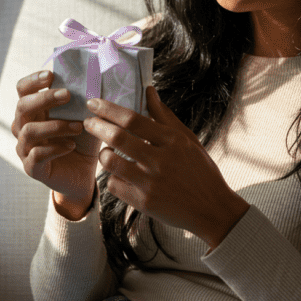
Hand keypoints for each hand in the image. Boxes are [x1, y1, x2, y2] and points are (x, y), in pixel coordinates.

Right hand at [12, 70, 101, 218]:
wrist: (82, 175)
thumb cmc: (81, 141)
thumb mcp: (84, 117)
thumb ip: (84, 101)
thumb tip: (97, 81)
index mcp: (33, 110)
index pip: (23, 89)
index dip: (33, 80)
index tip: (51, 75)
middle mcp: (23, 127)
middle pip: (22, 106)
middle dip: (44, 98)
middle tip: (67, 95)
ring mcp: (24, 148)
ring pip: (29, 131)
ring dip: (55, 125)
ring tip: (79, 126)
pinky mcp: (31, 167)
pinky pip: (37, 155)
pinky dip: (55, 148)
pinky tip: (71, 145)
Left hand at [83, 86, 249, 250]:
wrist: (212, 209)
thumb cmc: (200, 170)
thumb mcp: (187, 139)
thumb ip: (164, 115)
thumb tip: (148, 90)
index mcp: (172, 140)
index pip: (133, 119)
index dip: (109, 109)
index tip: (94, 103)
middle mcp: (161, 161)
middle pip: (117, 138)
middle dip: (97, 126)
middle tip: (88, 122)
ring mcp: (151, 183)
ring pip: (110, 163)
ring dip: (103, 153)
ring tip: (105, 151)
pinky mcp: (144, 203)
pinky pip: (114, 185)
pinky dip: (113, 177)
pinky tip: (120, 175)